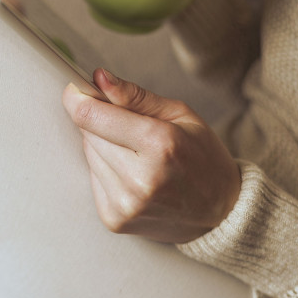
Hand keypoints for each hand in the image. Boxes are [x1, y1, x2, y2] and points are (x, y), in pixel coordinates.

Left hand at [62, 69, 240, 243]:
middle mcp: (140, 178)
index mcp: (160, 144)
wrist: (221, 213)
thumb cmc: (204, 158)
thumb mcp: (180, 115)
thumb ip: (135, 96)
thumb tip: (99, 78)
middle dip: (98, 122)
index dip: (77, 98)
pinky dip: (107, 171)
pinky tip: (133, 174)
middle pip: (88, 134)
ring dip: (103, 147)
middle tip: (126, 125)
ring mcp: (125, 203)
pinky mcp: (114, 219)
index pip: (92, 116)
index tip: (75, 90)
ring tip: (136, 153)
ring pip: (89, 156)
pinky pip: (94, 179)